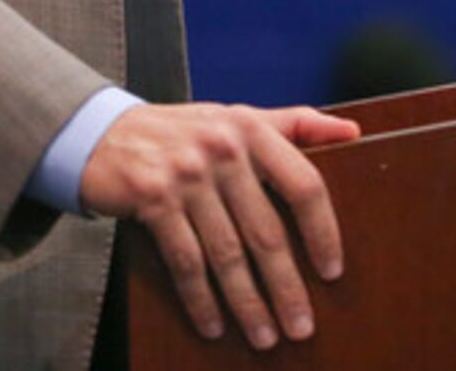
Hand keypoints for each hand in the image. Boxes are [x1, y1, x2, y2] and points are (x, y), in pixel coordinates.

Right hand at [78, 100, 361, 350]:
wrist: (102, 132)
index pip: (303, 184)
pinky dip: (201, 300)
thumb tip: (353, 131)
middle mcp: (221, 147)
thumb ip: (293, 124)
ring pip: (227, 253)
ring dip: (248, 304)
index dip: (323, 232)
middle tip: (301, 327)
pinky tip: (214, 326)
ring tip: (265, 337)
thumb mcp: (236, 118)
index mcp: (250, 127)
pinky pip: (185, 261)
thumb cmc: (183, 132)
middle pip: (267, 231)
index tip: (332, 272)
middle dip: (286, 287)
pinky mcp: (152, 197)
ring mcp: (185, 173)